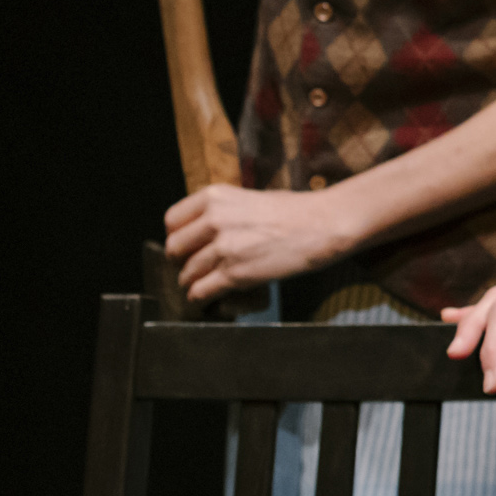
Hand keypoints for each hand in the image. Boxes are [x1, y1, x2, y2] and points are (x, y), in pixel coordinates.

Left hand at [166, 183, 364, 303]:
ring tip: (206, 284)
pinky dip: (201, 297)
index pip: (172, 221)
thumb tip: (206, 230)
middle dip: (182, 261)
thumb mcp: (250, 198)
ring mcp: (223, 248)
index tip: (188, 244)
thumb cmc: (295, 211)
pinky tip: (209, 298)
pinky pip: (201, 291)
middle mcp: (213, 220)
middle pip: (174, 248)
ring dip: (193, 282)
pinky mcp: (235, 273)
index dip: (179, 235)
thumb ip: (223, 212)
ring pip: (187, 273)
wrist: (323, 225)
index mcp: (214, 197)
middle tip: (195, 266)